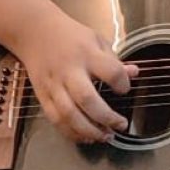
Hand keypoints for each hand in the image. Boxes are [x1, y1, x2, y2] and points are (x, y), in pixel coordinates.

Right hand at [15, 10, 137, 143]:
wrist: (34, 32)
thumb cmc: (70, 37)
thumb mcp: (97, 40)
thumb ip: (114, 61)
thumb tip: (134, 74)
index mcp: (87, 54)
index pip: (110, 72)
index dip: (122, 84)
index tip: (125, 89)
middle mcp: (69, 71)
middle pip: (86, 99)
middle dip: (106, 117)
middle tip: (120, 125)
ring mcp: (54, 86)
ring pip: (69, 115)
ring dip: (89, 130)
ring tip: (106, 136)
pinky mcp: (42, 96)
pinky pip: (56, 120)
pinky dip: (71, 132)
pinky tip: (86, 137)